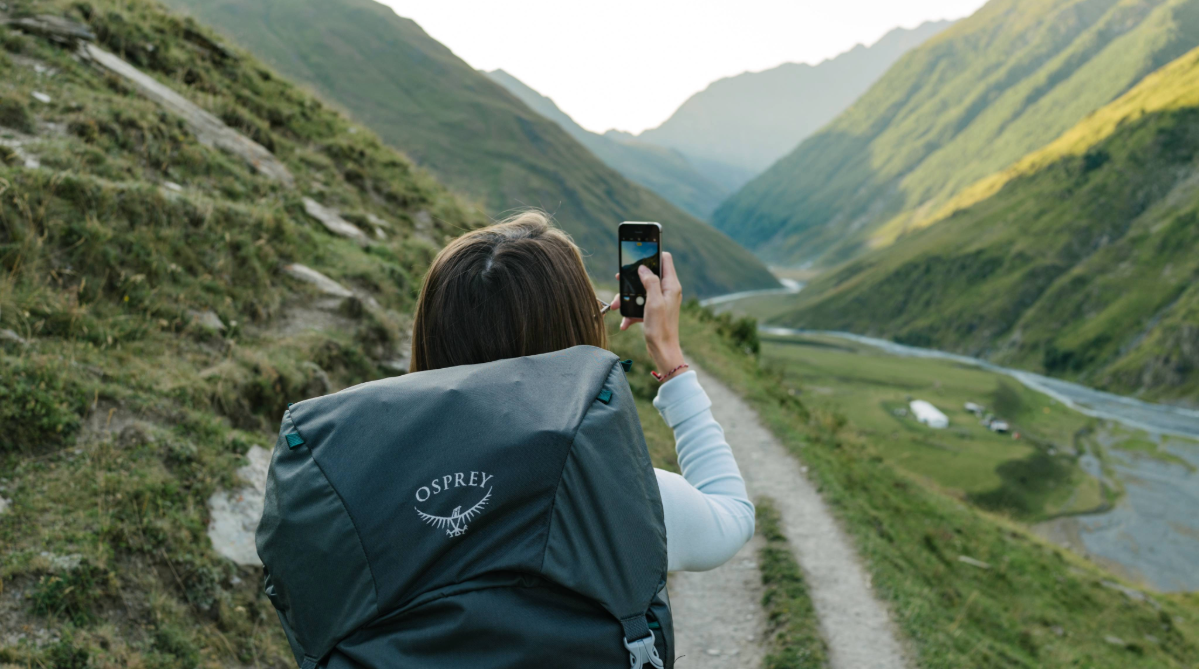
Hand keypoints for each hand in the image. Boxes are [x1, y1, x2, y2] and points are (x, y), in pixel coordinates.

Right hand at [610, 252, 684, 373]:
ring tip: (615, 306)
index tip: (638, 253)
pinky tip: (624, 322)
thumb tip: (643, 267)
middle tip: (619, 279)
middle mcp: (667, 291)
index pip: (665, 259)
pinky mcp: (653, 311)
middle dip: (631, 279)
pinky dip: (630, 312)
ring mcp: (659, 301)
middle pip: (647, 274)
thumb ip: (650, 282)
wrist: (662, 352)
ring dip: (626, 298)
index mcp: (671, 285)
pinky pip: (639, 306)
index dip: (652, 253)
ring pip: (639, 291)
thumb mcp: (654, 302)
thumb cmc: (661, 328)